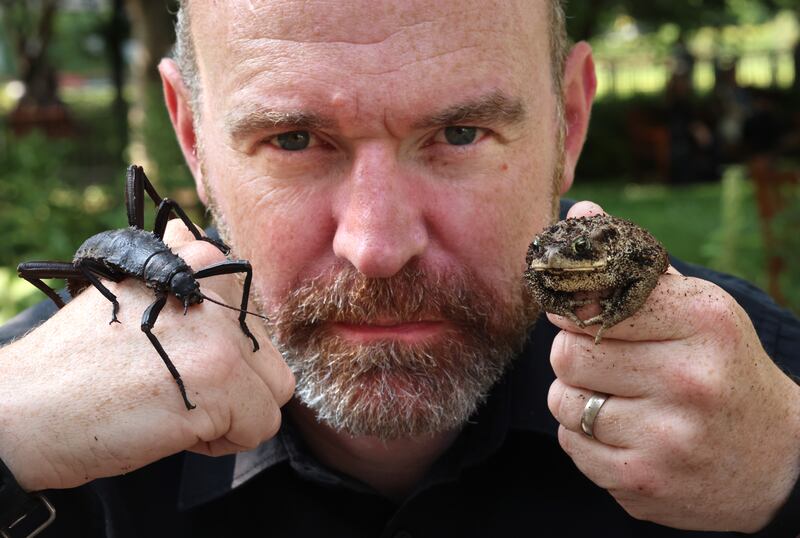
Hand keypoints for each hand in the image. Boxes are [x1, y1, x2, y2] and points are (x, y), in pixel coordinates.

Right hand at [0, 219, 294, 490]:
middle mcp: (215, 291)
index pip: (254, 326)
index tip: (174, 363)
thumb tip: (187, 232)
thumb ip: (172, 268)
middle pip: (271, 362)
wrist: (20, 410)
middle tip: (172, 392)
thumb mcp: (126, 295)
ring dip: (232, 418)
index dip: (222, 359)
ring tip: (174, 409)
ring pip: (273, 395)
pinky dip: (222, 443)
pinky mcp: (220, 379)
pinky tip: (171, 428)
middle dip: (233, 393)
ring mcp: (220, 333)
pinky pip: (262, 426)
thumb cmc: (75, 364)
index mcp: (196, 264)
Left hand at [547, 201, 799, 531]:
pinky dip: (584, 437)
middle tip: (603, 361)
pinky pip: (571, 445)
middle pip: (567, 353)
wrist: (779, 461)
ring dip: (577, 397)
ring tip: (617, 399)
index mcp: (704, 322)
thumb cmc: (723, 370)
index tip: (579, 314)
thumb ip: (635, 263)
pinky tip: (624, 433)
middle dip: (574, 355)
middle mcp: (689, 380)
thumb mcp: (698, 309)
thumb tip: (578, 212)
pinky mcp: (644, 484)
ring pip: (562, 401)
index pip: (594, 301)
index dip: (576, 308)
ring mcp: (668, 438)